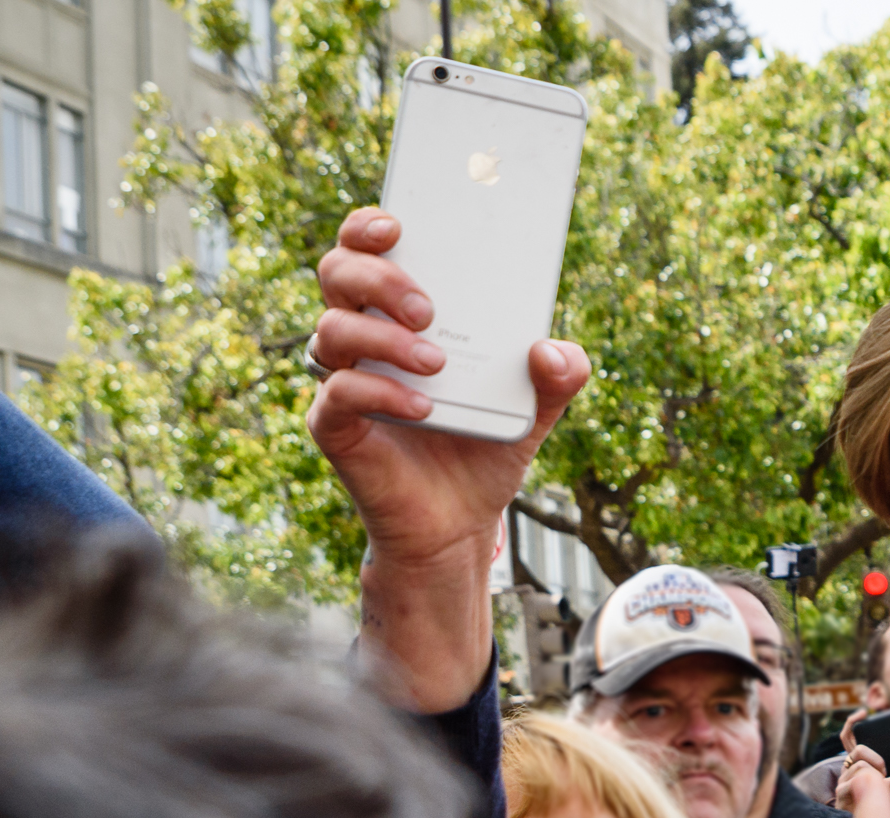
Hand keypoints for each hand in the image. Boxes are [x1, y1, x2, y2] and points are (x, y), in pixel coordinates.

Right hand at [307, 207, 590, 570]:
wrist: (458, 522)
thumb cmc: (483, 448)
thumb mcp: (535, 408)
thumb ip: (559, 374)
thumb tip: (551, 350)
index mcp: (399, 311)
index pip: (365, 247)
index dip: (368, 224)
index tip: (397, 223)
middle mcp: (363, 335)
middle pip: (337, 273)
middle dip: (377, 276)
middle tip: (428, 307)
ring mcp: (344, 378)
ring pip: (331, 328)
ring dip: (384, 337)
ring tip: (437, 363)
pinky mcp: (334, 424)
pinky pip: (340, 392)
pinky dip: (380, 391)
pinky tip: (423, 407)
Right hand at [829, 717, 889, 810]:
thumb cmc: (883, 810)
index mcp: (856, 765)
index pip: (849, 739)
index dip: (853, 724)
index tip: (862, 713)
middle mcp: (847, 771)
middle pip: (858, 750)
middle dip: (876, 759)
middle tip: (885, 773)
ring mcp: (843, 781)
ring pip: (861, 765)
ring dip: (876, 775)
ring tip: (882, 790)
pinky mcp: (842, 793)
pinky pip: (859, 778)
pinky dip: (872, 784)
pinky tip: (877, 792)